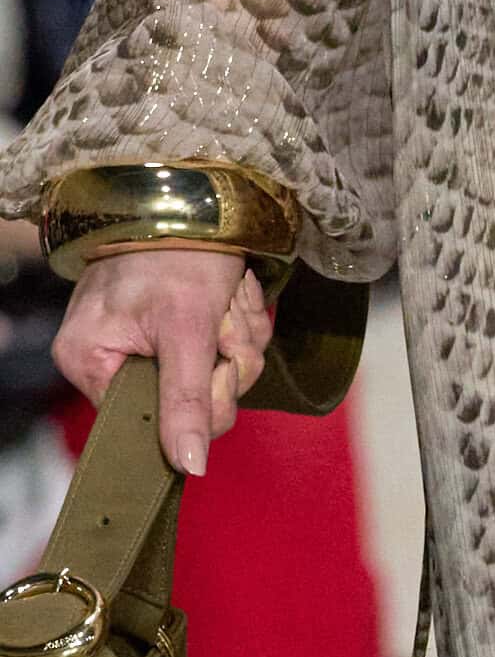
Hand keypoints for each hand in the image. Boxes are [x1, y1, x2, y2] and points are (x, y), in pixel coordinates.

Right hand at [53, 249, 273, 474]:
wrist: (195, 187)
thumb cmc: (180, 250)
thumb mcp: (187, 328)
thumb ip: (185, 400)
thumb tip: (188, 468)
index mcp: (93, 363)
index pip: (154, 423)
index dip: (203, 400)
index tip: (221, 362)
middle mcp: (110, 355)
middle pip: (192, 398)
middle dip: (228, 358)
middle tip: (230, 317)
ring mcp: (144, 337)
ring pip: (215, 368)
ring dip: (239, 332)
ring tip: (234, 294)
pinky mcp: (175, 319)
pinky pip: (219, 341)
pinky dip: (238, 316)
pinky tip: (237, 288)